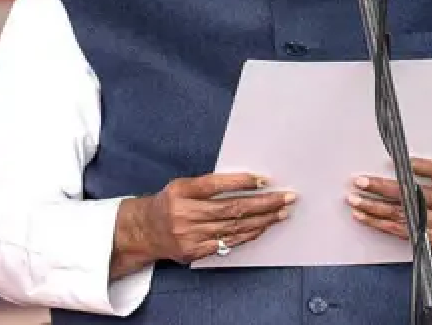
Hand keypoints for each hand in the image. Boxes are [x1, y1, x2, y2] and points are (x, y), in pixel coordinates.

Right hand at [130, 173, 294, 263]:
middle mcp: (184, 214)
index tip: (264, 179)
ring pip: (233, 227)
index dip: (241, 182)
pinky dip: (248, 234)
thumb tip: (247, 183)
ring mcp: (190, 236)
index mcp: (181, 191)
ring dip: (262, 220)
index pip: (214, 185)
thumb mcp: (181, 186)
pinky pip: (228, 242)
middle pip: (230, 208)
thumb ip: (208, 185)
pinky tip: (263, 227)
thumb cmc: (169, 204)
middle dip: (263, 203)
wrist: (145, 231)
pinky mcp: (195, 252)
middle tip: (286, 198)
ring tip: (281, 212)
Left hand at [346, 158, 431, 251]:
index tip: (398, 162)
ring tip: (354, 199)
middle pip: (413, 197)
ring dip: (373, 208)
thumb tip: (404, 162)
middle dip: (383, 189)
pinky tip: (362, 215)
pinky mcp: (426, 241)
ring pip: (401, 216)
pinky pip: (397, 231)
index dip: (422, 167)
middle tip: (361, 182)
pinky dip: (377, 223)